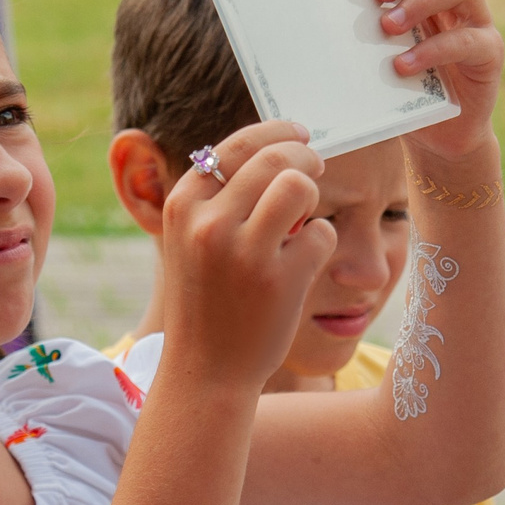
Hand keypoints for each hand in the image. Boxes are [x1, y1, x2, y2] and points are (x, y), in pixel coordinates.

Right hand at [156, 119, 335, 388]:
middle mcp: (209, 223)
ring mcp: (244, 252)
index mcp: (182, 206)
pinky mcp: (280, 280)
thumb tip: (272, 146)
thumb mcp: (192, 242)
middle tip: (317, 165)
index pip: (235, 145)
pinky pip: (322, 233)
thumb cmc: (206, 302)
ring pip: (299, 185)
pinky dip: (321, 243)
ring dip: (313, 192)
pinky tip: (303, 264)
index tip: (298, 135)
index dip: (275, 133)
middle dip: (305, 156)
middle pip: (275, 157)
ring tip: (307, 215)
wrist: (205, 372)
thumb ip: (219, 198)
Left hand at [367, 0, 501, 159]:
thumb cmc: (396, 80)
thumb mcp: (371, 45)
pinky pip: (466, 40)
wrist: (434, 131)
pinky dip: (432, 50)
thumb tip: (301, 4)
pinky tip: (403, 65)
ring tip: (388, 27)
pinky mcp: (488, 51)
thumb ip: (354, 20)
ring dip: (420, 0)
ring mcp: (475, 17)